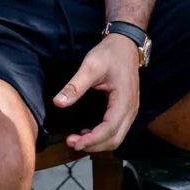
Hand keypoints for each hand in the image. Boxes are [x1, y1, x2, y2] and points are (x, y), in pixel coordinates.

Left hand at [53, 34, 141, 151]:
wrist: (125, 43)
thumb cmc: (110, 53)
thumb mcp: (90, 66)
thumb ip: (74, 86)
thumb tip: (58, 103)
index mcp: (124, 100)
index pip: (109, 129)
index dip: (91, 140)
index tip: (73, 142)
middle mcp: (131, 109)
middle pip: (115, 139)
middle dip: (93, 145)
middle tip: (72, 142)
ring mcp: (131, 110)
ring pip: (117, 137)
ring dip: (98, 143)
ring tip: (78, 139)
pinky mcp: (127, 109)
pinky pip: (117, 130)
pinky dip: (103, 136)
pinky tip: (88, 132)